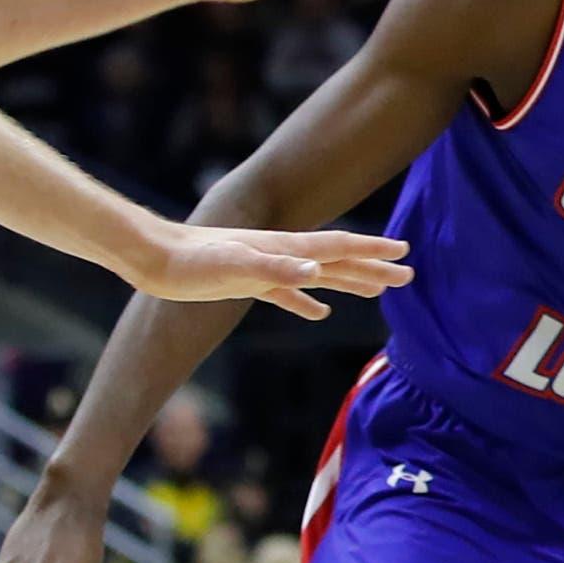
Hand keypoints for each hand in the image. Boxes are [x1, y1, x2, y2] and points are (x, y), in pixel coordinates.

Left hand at [127, 217, 411, 321]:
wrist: (155, 258)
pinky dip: (307, 303)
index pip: (339, 248)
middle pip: (338, 261)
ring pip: (319, 276)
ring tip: (377, 290)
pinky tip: (319, 314)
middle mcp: (281, 255)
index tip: (404, 253)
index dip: (372, 251)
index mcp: (285, 249)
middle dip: (373, 268)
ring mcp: (266, 268)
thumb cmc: (191, 261)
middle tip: (408, 275)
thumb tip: (317, 271)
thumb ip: (275, 268)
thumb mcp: (233, 266)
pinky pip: (288, 295)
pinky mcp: (248, 283)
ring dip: (350, 282)